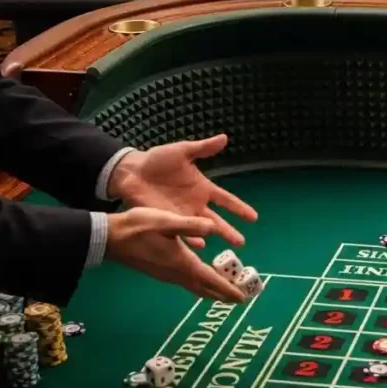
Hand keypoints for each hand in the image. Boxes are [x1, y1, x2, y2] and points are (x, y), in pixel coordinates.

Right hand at [106, 207, 245, 301]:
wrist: (109, 238)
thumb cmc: (137, 227)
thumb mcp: (166, 221)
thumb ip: (191, 225)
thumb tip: (215, 228)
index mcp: (181, 262)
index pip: (210, 279)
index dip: (227, 289)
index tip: (242, 298)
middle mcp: (175, 273)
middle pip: (204, 288)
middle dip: (222, 294)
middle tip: (239, 299)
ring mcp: (166, 274)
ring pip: (194, 286)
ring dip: (210, 290)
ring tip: (225, 290)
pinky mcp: (159, 271)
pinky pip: (185, 282)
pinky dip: (199, 283)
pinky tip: (200, 277)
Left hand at [108, 134, 257, 247]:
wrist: (133, 171)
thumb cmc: (158, 160)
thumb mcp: (182, 151)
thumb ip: (203, 148)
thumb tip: (224, 138)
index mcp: (202, 188)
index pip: (226, 200)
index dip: (239, 208)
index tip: (254, 217)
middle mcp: (195, 205)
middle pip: (217, 220)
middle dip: (229, 231)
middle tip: (241, 243)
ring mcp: (182, 214)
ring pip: (201, 229)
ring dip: (211, 237)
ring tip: (223, 249)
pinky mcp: (167, 220)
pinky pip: (180, 233)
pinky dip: (189, 240)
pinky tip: (197, 247)